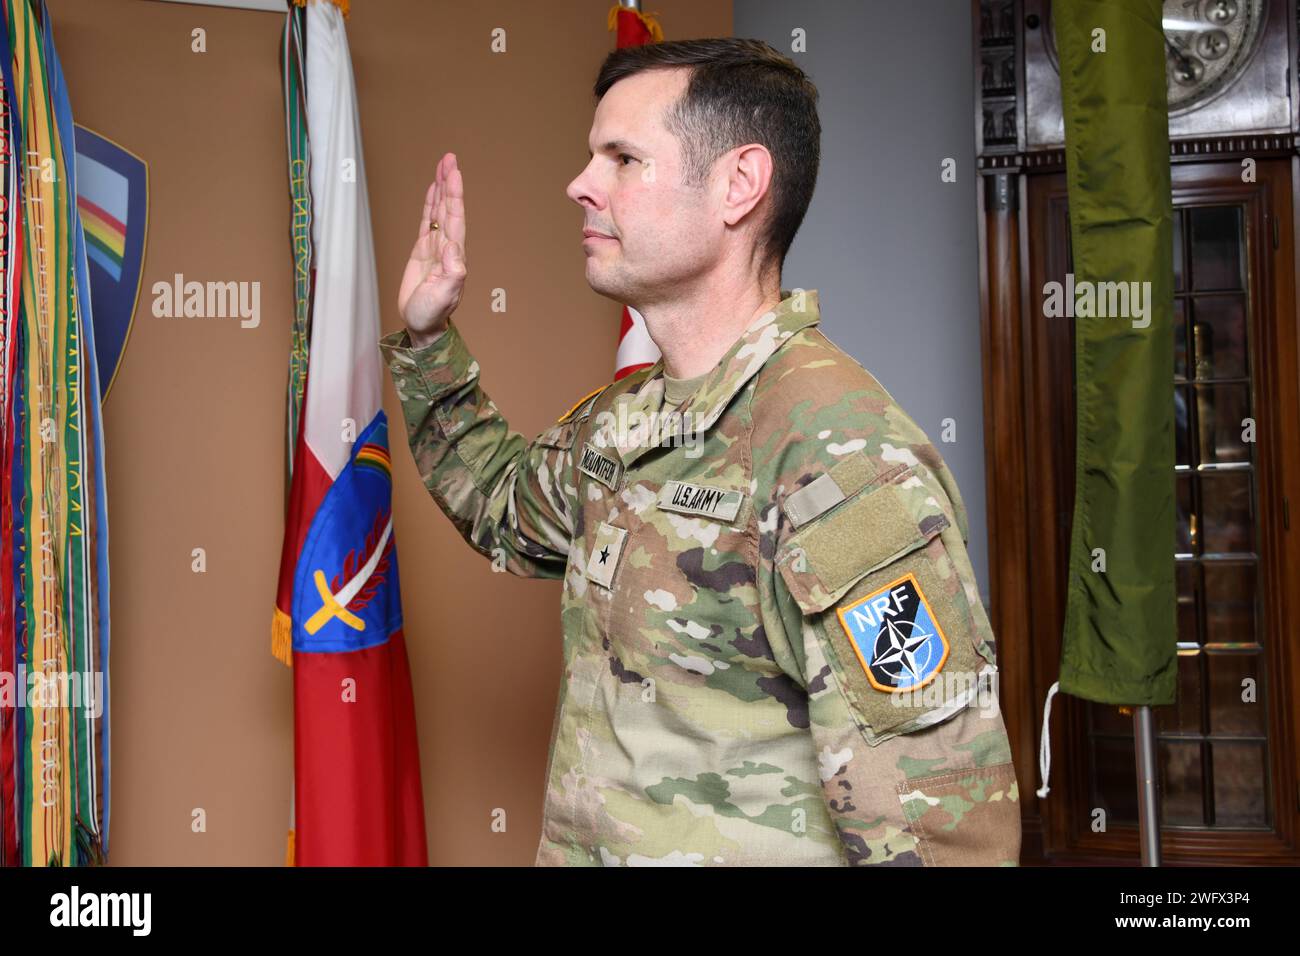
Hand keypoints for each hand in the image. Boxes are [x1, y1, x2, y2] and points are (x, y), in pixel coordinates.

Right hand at [398, 152, 465, 345]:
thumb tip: (454, 248)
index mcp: (454, 256)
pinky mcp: (422, 250)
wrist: (421, 325)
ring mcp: (435, 247)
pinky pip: (427, 220)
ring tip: (443, 164)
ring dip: (441, 188)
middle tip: (449, 158)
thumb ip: (452, 274)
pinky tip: (432, 189)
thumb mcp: (443, 296)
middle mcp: (447, 248)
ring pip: (438, 210)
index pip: (455, 219)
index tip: (454, 174)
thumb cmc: (432, 314)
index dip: (454, 196)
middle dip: (449, 183)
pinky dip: (430, 203)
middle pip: (448, 208)